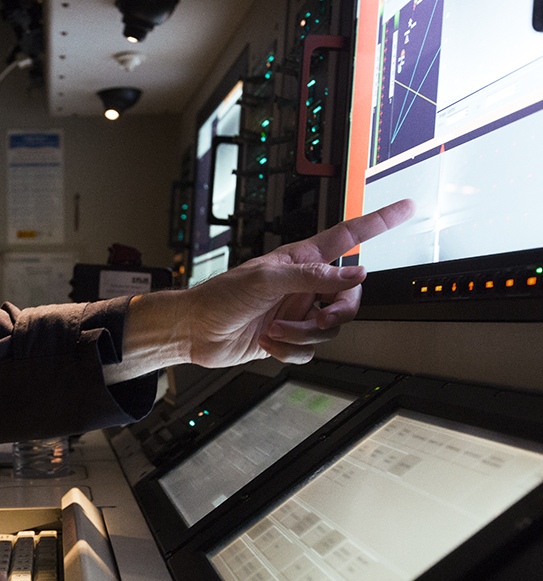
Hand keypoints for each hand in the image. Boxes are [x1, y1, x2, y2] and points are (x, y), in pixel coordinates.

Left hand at [106, 199, 415, 380]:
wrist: (195, 332)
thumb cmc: (221, 296)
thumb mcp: (267, 279)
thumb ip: (315, 276)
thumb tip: (357, 271)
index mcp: (302, 260)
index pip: (349, 236)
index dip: (379, 221)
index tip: (407, 207)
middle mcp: (305, 285)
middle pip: (350, 297)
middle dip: (337, 313)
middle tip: (316, 318)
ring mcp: (297, 312)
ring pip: (331, 329)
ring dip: (304, 335)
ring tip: (274, 332)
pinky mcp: (288, 338)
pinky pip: (311, 350)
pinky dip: (291, 351)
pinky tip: (268, 344)